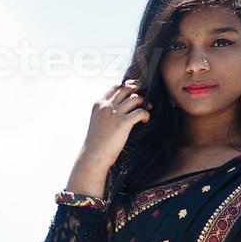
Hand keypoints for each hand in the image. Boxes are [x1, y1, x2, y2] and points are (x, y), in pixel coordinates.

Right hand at [66, 79, 151, 194]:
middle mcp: (106, 106)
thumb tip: (122, 107)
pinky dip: (146, 114)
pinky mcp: (123, 123)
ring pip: (135, 98)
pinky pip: (140, 111)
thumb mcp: (97, 121)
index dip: (127, 86)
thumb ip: (106, 112)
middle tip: (144, 100)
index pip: (115, 87)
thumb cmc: (96, 142)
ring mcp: (114, 113)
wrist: (93, 155)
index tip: (135, 90)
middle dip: (138, 91)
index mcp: (99, 104)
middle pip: (127, 89)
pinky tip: (145, 120)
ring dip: (144, 102)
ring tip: (147, 109)